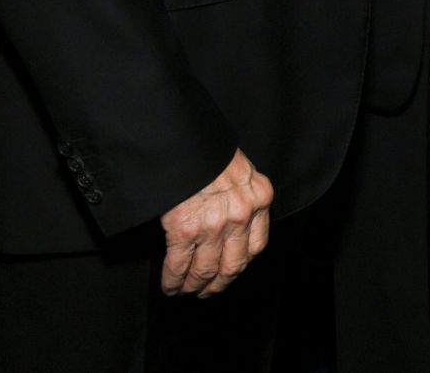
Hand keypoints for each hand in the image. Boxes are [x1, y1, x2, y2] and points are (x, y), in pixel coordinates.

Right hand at [159, 149, 273, 296]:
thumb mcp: (241, 169)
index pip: (257, 245)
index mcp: (259, 198)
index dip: (241, 265)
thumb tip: (231, 225)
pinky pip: (180, 265)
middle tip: (207, 291)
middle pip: (233, 265)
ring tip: (186, 291)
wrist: (185, 138)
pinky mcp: (185, 229)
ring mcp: (213, 224)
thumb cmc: (209, 151)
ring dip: (194, 286)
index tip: (230, 272)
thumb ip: (242, 196)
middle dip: (218, 283)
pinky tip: (170, 286)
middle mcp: (241, 215)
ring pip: (206, 270)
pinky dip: (173, 281)